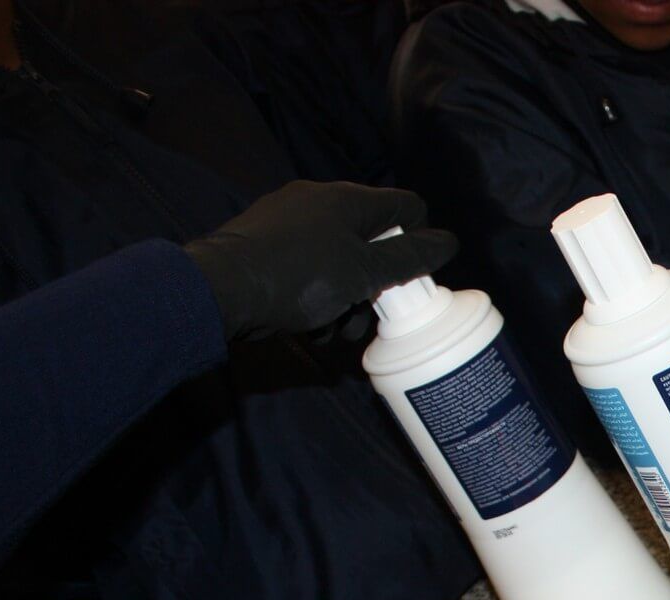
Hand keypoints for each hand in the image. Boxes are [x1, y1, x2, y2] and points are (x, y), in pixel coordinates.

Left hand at [183, 180, 457, 341]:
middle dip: (378, 285)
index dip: (420, 241)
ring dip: (348, 299)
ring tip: (335, 329)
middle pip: (371, 241)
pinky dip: (317, 296)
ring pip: (340, 260)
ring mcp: (288, 220)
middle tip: (370, 316)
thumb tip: (448, 241)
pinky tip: (308, 323)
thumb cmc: (300, 277)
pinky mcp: (265, 243)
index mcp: (348, 199)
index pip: (406, 207)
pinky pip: (309, 268)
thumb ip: (410, 259)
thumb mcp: (365, 274)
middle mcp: (319, 201)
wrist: (220, 289)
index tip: (414, 279)